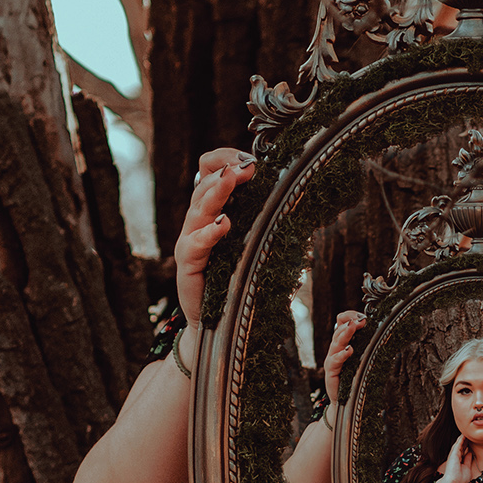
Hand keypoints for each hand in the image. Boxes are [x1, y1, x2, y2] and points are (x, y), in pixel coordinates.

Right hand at [175, 149, 254, 327]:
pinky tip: (223, 225)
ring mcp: (190, 242)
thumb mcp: (253, 245)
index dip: (225, 158)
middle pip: (204, 185)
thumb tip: (295, 196)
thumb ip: (263, 220)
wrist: (217, 323)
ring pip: (198, 209)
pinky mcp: (187, 265)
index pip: (209, 170)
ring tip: (232, 179)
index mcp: (212, 210)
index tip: (251, 158)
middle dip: (226, 170)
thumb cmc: (237, 282)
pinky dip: (209, 233)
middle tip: (248, 165)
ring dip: (217, 192)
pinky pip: (195, 244)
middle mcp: (198, 222)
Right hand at [322, 309, 369, 406]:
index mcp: (343, 343)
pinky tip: (349, 350)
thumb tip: (385, 333)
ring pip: (336, 342)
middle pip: (339, 330)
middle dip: (350, 322)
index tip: (363, 315)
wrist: (346, 402)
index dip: (349, 316)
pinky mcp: (331, 371)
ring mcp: (332, 359)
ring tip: (353, 327)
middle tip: (361, 319)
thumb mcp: (363, 359)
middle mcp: (336, 349)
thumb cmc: (355, 379)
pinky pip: (334, 361)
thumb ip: (368, 346)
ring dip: (345, 334)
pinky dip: (342, 355)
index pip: (341, 322)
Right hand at [438, 434, 475, 482]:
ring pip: (459, 444)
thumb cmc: (460, 479)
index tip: (471, 440)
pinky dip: (460, 439)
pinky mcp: (453, 454)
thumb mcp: (467, 468)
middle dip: (465, 440)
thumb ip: (468, 460)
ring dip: (462, 438)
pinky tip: (463, 435)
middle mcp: (456, 457)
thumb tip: (470, 453)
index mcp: (459, 460)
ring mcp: (454, 455)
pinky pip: (457, 445)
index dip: (467, 445)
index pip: (463, 451)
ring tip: (466, 432)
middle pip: (461, 446)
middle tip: (469, 434)